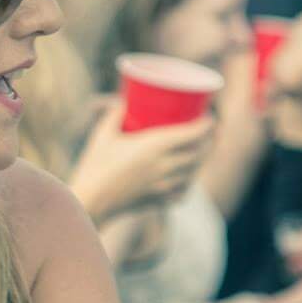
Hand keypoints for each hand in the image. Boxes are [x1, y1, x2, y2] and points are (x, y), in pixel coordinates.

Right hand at [69, 99, 215, 222]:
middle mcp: (165, 166)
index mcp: (155, 146)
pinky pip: (182, 192)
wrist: (90, 201)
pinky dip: (187, 184)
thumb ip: (114, 115)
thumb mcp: (103, 135)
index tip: (210, 118)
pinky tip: (184, 180)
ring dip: (200, 161)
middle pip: (200, 153)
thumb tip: (123, 101)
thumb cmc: (94, 166)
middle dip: (209, 142)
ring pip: (194, 173)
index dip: (207, 125)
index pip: (193, 134)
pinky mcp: (158, 200)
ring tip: (199, 152)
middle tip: (208, 133)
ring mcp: (163, 186)